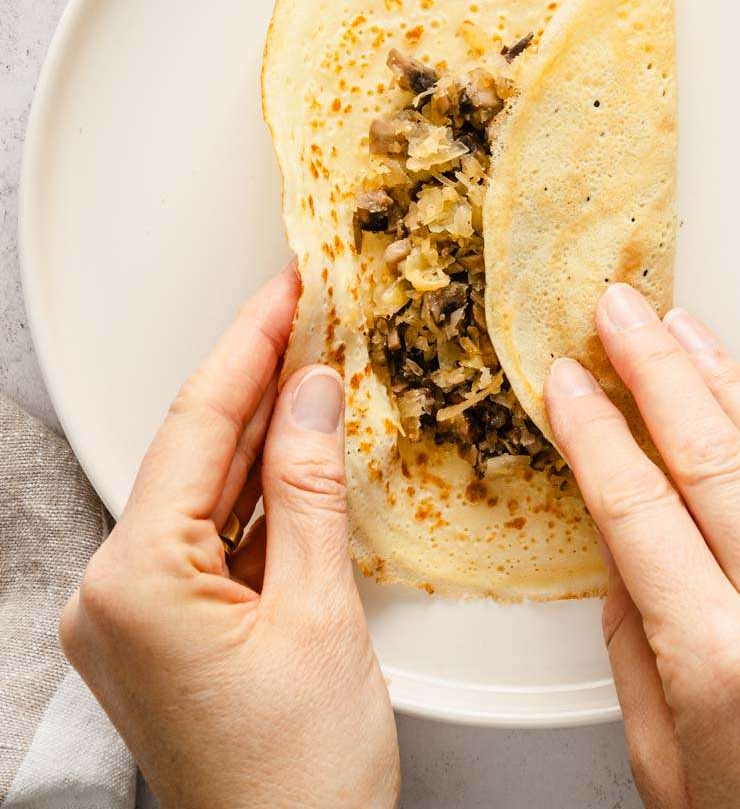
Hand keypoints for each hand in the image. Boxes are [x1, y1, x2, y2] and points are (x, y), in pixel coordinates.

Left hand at [59, 264, 399, 808]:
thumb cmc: (299, 782)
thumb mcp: (320, 612)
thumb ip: (311, 487)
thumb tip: (314, 389)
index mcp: (134, 582)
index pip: (199, 425)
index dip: (250, 345)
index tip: (286, 287)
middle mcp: (112, 596)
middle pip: (194, 452)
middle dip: (257, 379)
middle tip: (309, 308)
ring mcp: (133, 620)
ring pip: (203, 491)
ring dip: (261, 432)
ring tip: (313, 361)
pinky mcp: (163, 638)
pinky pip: (209, 537)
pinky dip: (257, 493)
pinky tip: (298, 450)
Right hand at [545, 286, 739, 808]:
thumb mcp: (658, 759)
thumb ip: (635, 640)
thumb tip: (619, 540)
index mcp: (722, 666)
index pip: (639, 512)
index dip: (594, 434)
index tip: (563, 382)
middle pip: (714, 459)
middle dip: (658, 370)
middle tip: (619, 310)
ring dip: (725, 380)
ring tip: (681, 326)